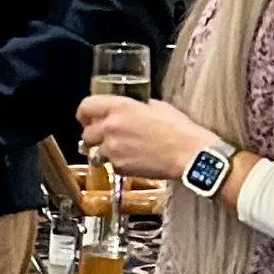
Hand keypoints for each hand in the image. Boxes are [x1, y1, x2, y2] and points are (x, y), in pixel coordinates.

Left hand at [77, 93, 219, 181]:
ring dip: (104, 150)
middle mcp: (111, 127)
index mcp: (120, 108)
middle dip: (94, 134)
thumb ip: (138, 106)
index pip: (85, 107)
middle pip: (86, 132)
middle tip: (106, 135)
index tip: (87, 117)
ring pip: (94, 151)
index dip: (84, 113)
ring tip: (121, 149)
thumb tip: (133, 108)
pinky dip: (117, 162)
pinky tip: (133, 159)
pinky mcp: (119, 166)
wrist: (189, 155)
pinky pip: (110, 164)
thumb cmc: (179, 129)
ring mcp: (113, 149)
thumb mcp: (157, 106)